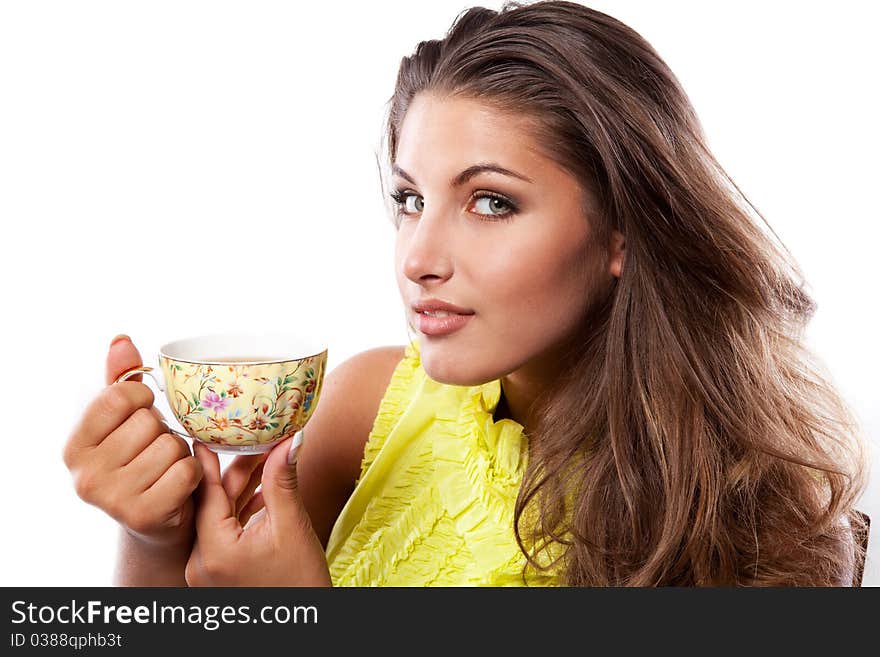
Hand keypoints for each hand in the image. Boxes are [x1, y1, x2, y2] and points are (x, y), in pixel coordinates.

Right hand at [63, 335, 202, 548]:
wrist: (157, 522)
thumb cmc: (142, 461)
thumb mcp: (125, 421)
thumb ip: (121, 381)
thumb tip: (121, 340)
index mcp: (75, 445)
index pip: (116, 397)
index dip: (142, 398)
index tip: (145, 412)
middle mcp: (84, 475)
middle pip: (148, 422)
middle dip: (163, 431)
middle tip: (156, 449)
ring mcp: (111, 499)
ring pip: (170, 447)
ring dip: (180, 453)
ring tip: (167, 466)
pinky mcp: (142, 515)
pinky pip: (186, 471)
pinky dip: (193, 473)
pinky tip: (181, 483)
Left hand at [185, 436, 331, 586]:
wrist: (304, 633)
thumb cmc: (301, 586)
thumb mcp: (293, 528)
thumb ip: (283, 482)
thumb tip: (290, 440)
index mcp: (214, 551)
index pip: (205, 494)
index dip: (208, 459)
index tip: (206, 430)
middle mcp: (200, 563)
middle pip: (213, 504)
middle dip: (235, 472)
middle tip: (253, 440)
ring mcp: (207, 571)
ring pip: (219, 518)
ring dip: (241, 490)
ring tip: (264, 461)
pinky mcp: (217, 574)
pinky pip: (224, 534)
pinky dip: (242, 513)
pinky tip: (263, 492)